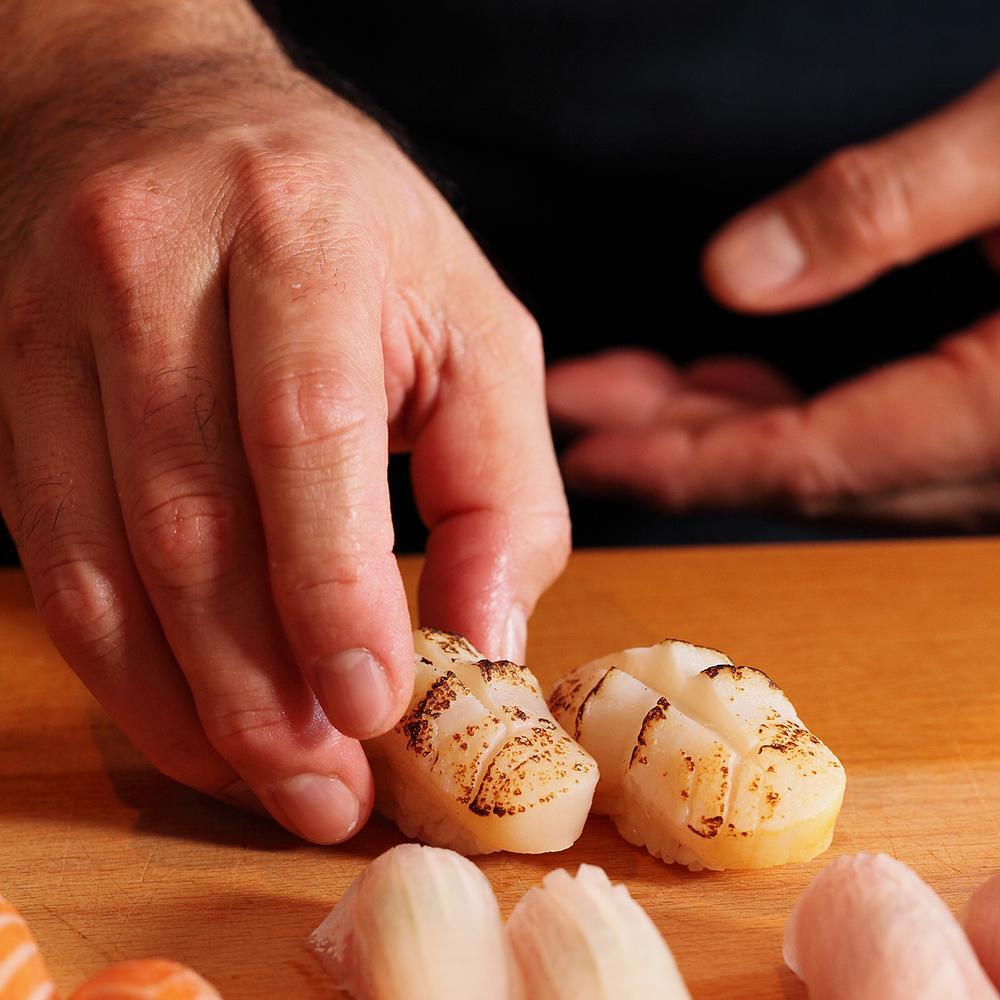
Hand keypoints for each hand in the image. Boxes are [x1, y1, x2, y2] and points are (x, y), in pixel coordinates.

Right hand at [0, 3, 567, 842]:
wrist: (172, 117)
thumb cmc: (353, 229)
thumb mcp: (471, 325)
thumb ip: (501, 483)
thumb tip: (486, 642)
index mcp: (299, 233)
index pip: (304, 435)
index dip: (333, 590)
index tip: (376, 711)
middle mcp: (152, 266)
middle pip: (194, 517)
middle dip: (261, 685)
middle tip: (327, 791)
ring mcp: (53, 326)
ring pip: (101, 557)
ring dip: (187, 699)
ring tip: (267, 780)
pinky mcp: (8, 385)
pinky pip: (49, 555)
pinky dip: (122, 661)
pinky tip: (187, 720)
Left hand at [550, 71, 999, 527]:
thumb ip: (882, 207)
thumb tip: (738, 269)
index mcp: (998, 415)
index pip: (804, 461)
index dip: (681, 464)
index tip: (588, 454)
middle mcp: (998, 458)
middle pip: (800, 472)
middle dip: (675, 445)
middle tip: (579, 414)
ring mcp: (998, 448)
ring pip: (833, 463)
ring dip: (725, 431)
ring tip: (631, 397)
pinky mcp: (996, 418)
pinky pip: (874, 441)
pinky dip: (792, 418)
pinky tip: (731, 388)